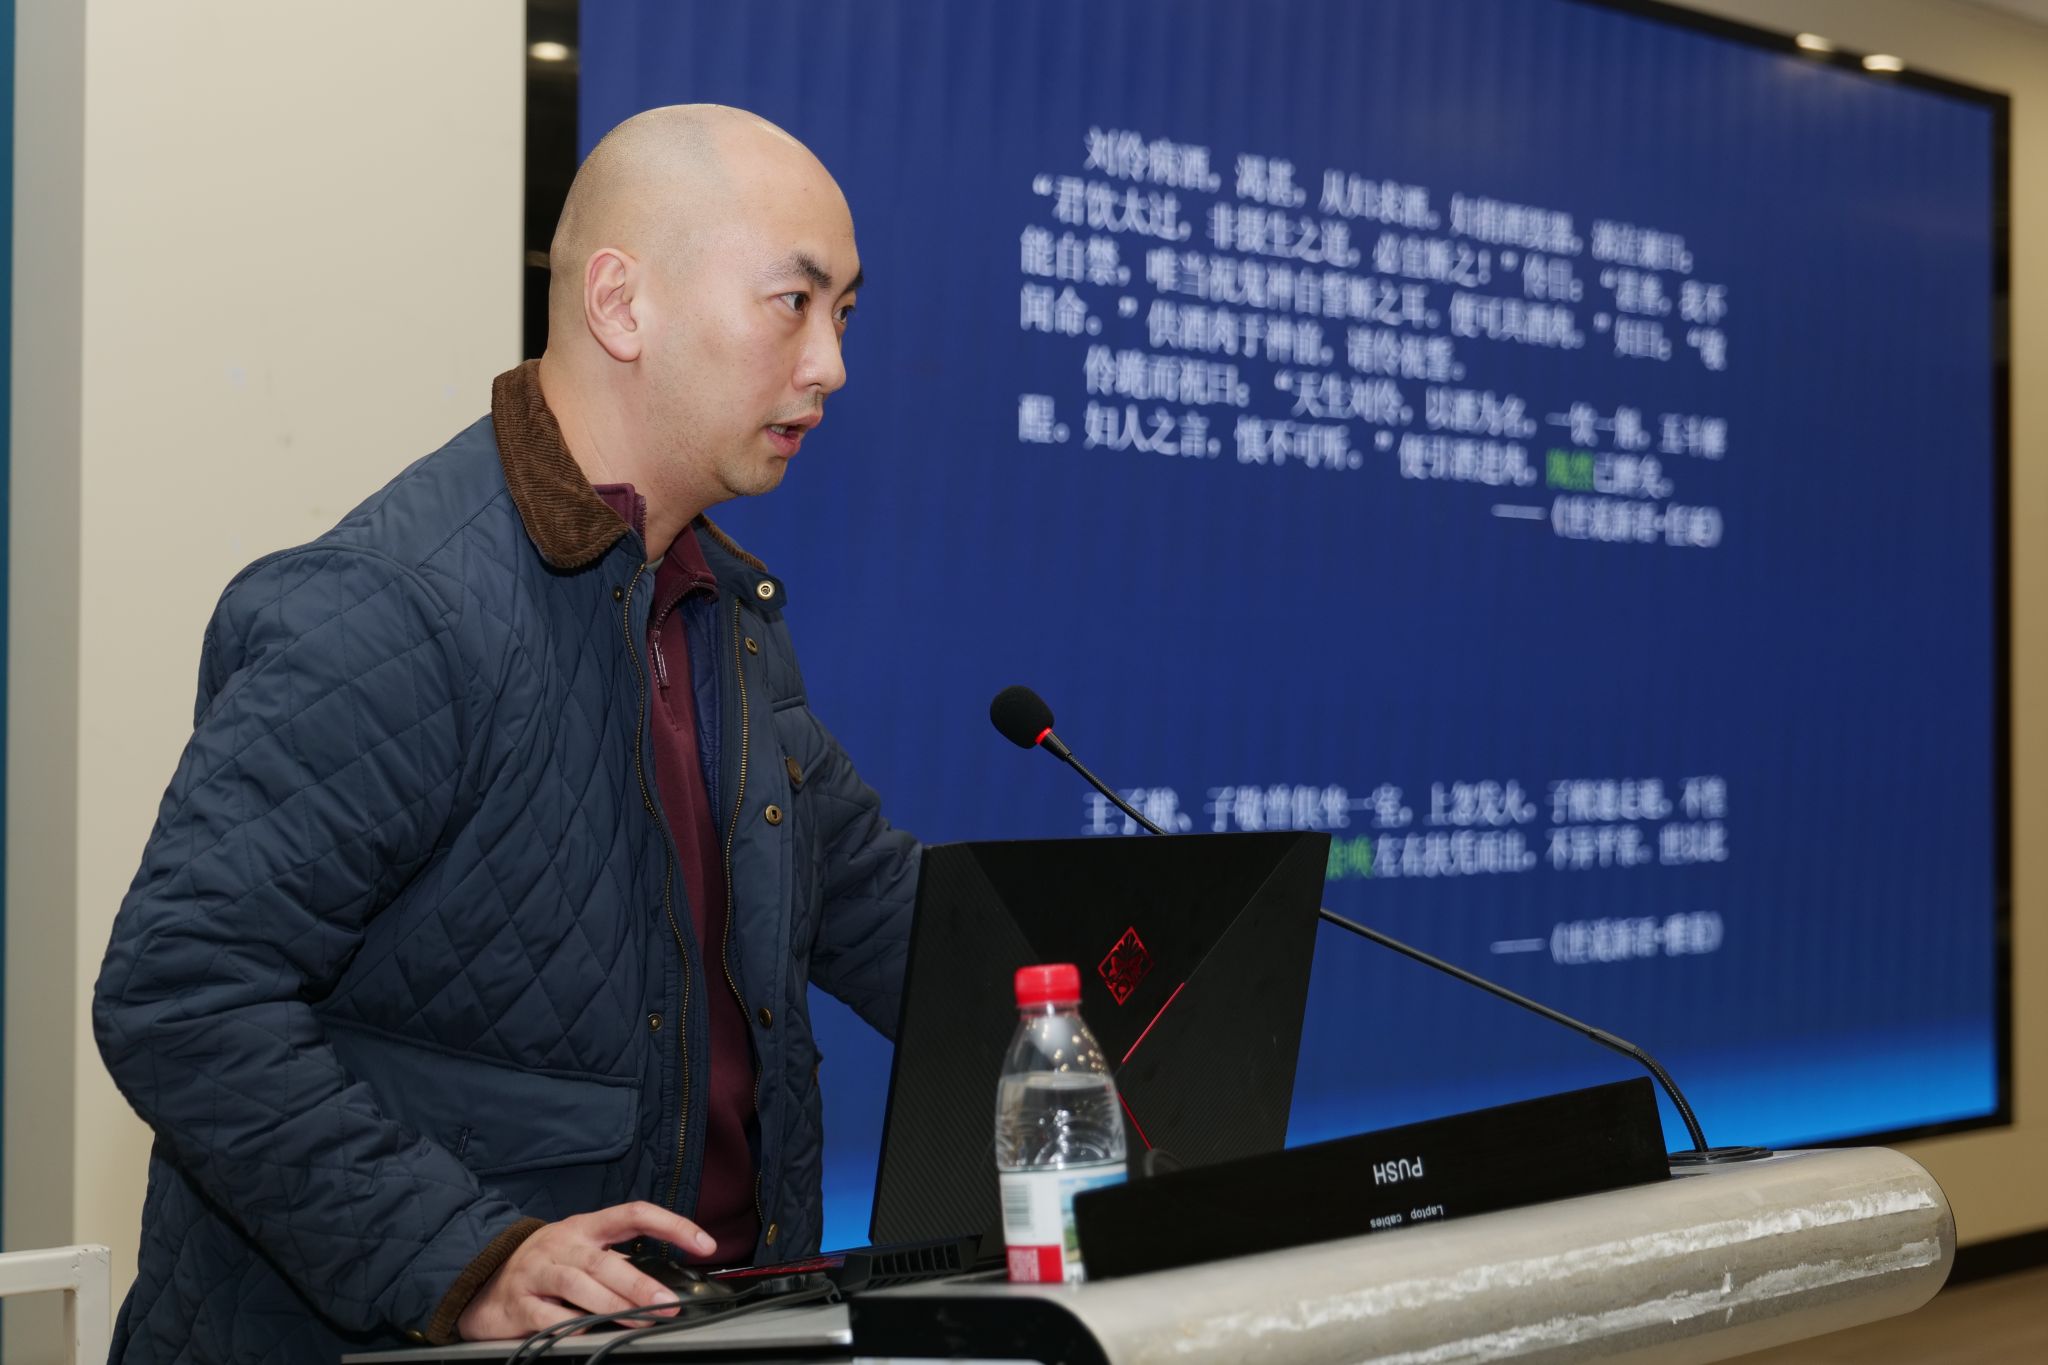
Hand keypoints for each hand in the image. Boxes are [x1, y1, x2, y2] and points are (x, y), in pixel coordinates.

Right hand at [455, 1201, 716, 1340]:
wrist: (482, 1277)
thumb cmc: (545, 1263)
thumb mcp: (581, 1250)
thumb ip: (616, 1262)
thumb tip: (665, 1280)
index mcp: (586, 1227)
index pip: (635, 1214)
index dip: (673, 1225)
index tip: (704, 1243)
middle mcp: (564, 1245)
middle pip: (606, 1261)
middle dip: (641, 1284)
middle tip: (669, 1303)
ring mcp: (539, 1272)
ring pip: (581, 1287)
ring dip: (615, 1306)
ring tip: (643, 1320)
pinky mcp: (521, 1303)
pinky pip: (550, 1317)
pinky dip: (572, 1326)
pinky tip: (591, 1333)